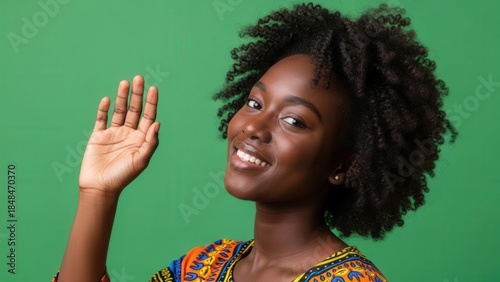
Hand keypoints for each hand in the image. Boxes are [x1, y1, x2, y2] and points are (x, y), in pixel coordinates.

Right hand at [78, 75, 158, 195]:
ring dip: (122, 97)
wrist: (100, 187)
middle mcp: (129, 134)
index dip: (151, 102)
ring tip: (125, 82)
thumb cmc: (123, 176)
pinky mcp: (98, 136)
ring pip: (119, 111)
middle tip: (139, 78)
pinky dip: (103, 109)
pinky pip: (101, 119)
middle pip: (135, 110)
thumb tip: (157, 123)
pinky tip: (107, 100)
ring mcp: (113, 134)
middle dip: (137, 94)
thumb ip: (150, 142)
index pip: (148, 116)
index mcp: (141, 139)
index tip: (153, 88)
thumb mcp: (141, 160)